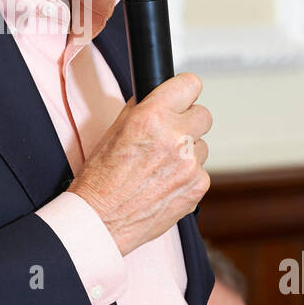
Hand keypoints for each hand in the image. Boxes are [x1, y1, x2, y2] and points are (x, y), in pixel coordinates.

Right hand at [69, 72, 211, 256]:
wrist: (101, 220)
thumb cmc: (100, 179)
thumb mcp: (113, 130)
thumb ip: (142, 109)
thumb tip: (159, 96)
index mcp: (152, 117)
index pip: (190, 84)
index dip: (183, 91)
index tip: (181, 97)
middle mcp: (175, 138)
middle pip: (203, 115)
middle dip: (187, 121)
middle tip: (169, 134)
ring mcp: (190, 165)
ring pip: (202, 146)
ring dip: (187, 151)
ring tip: (160, 166)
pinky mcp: (197, 187)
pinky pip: (201, 171)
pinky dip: (187, 176)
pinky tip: (164, 183)